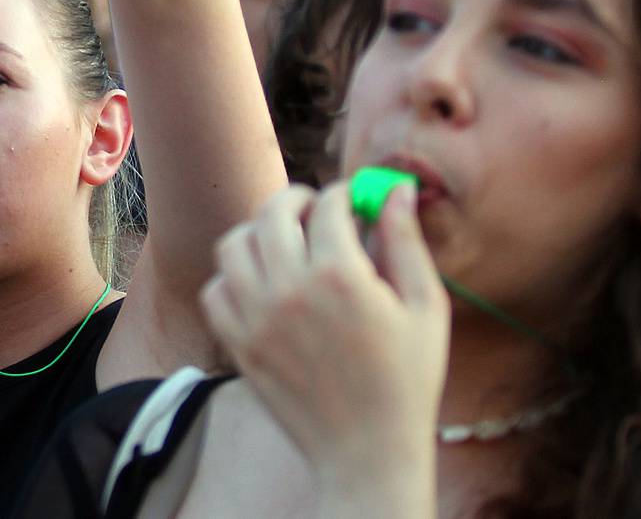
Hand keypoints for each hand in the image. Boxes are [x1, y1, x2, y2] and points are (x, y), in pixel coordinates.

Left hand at [199, 183, 448, 485]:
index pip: (329, 206)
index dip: (343, 195)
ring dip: (258, 232)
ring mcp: (256, 317)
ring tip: (282, 241)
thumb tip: (396, 188)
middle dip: (295, 200)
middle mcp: (290, 289)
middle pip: (272, 212)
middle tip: (311, 207)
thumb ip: (406, 242)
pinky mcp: (238, 343)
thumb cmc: (407, 381)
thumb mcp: (425, 307)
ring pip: (234, 244)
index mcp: (341, 275)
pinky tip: (260, 282)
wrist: (368, 452)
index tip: (351, 202)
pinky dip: (233, 277)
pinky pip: (216, 289)